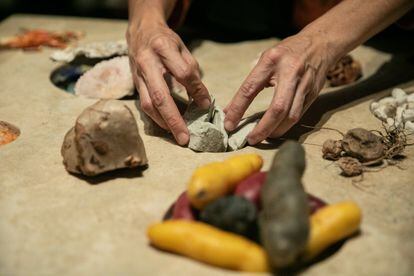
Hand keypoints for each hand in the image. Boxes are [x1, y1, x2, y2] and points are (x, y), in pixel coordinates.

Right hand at [127, 22, 209, 144]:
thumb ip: (191, 70)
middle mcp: (147, 63)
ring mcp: (138, 75)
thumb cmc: (166, 40)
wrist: (141, 31)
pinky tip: (168, 126)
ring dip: (163, 123)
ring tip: (178, 135)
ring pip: (149, 104)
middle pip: (161, 96)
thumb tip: (202, 99)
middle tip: (185, 137)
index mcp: (163, 48)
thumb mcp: (182, 47)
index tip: (207, 104)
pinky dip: (157, 118)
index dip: (197, 90)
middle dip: (174, 120)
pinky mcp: (135, 84)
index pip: (183, 73)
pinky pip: (145, 104)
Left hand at [224, 33, 334, 144]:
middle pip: (277, 108)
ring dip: (276, 130)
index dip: (238, 109)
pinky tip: (277, 129)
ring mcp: (304, 84)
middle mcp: (290, 72)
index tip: (229, 124)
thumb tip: (230, 110)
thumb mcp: (266, 59)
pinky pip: (299, 114)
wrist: (321, 42)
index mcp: (271, 61)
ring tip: (264, 137)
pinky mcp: (314, 93)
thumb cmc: (287, 52)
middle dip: (263, 128)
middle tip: (251, 139)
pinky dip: (286, 125)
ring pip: (291, 115)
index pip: (250, 89)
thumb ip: (250, 84)